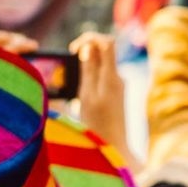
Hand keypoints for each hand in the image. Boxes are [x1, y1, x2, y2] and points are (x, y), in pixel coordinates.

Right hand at [68, 32, 138, 171]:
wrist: (115, 148)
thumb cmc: (98, 126)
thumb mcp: (87, 96)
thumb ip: (88, 70)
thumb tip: (88, 47)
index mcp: (112, 76)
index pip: (106, 41)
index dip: (88, 38)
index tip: (73, 49)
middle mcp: (118, 78)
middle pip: (103, 51)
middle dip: (84, 52)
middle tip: (69, 68)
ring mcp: (118, 86)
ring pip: (101, 64)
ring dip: (85, 66)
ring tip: (73, 83)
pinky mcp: (115, 95)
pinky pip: (101, 77)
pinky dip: (88, 78)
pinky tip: (80, 94)